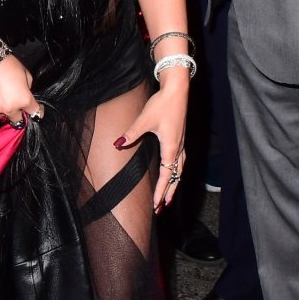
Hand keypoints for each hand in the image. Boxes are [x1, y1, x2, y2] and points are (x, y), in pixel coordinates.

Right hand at [0, 52, 37, 124]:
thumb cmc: (7, 64)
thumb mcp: (26, 74)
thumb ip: (28, 88)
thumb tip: (25, 94)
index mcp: (24, 100)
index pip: (34, 112)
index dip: (36, 110)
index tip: (34, 108)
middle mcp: (10, 108)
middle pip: (18, 119)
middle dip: (18, 111)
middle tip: (14, 100)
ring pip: (3, 114)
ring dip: (4, 108)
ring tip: (1, 93)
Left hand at [115, 72, 187, 210]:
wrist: (177, 90)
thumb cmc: (162, 104)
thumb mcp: (144, 120)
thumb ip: (131, 134)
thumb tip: (117, 144)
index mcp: (170, 148)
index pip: (166, 175)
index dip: (160, 191)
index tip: (156, 205)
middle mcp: (178, 148)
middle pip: (176, 177)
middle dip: (168, 193)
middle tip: (161, 209)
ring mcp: (181, 144)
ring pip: (180, 170)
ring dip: (174, 185)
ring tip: (168, 197)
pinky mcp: (180, 138)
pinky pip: (180, 162)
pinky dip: (177, 173)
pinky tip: (173, 173)